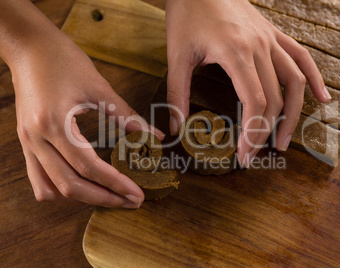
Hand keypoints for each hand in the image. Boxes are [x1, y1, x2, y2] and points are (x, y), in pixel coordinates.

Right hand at [1, 1, 163, 207]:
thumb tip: (153, 137)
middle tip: (130, 201)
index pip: (88, 166)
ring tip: (107, 196)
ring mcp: (27, 142)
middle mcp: (36, 138)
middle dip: (102, 198)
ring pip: (48, 189)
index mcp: (55, 123)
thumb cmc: (63, 59)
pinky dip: (60, 189)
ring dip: (78, 199)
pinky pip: (38, 178)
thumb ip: (126, 116)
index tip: (136, 194)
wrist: (28, 46)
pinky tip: (81, 185)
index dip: (115, 184)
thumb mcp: (99, 87)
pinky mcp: (26, 141)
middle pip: (68, 185)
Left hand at [165, 0, 330, 166]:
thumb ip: (177, 93)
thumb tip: (176, 127)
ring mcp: (271, 39)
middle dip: (266, 132)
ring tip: (285, 140)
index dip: (253, 132)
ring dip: (295, 114)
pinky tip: (323, 98)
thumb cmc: (187, 15)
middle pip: (275, 98)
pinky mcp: (274, 34)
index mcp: (236, 53)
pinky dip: (315, 78)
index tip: (244, 154)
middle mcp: (260, 47)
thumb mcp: (177, 55)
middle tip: (254, 155)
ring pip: (295, 81)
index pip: (255, 102)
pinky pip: (302, 57)